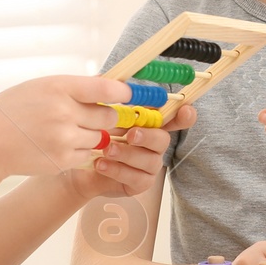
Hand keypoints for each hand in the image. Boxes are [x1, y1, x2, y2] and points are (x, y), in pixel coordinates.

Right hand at [0, 77, 167, 180]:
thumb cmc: (12, 109)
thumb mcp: (41, 86)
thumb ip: (74, 87)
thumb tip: (110, 85)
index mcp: (59, 87)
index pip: (106, 87)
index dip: (123, 92)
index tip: (129, 94)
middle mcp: (64, 112)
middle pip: (108, 115)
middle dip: (106, 116)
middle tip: (94, 115)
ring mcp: (64, 138)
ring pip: (100, 137)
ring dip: (92, 135)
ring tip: (67, 130)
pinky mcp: (63, 160)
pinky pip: (87, 155)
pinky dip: (80, 151)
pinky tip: (59, 144)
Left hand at [65, 105, 196, 201]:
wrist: (79, 168)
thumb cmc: (95, 137)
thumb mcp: (99, 116)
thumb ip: (108, 100)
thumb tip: (108, 80)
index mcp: (149, 125)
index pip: (175, 118)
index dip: (185, 115)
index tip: (186, 110)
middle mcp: (154, 145)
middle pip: (163, 139)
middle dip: (147, 136)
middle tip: (130, 134)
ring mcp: (150, 165)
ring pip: (149, 161)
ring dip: (127, 154)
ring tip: (107, 149)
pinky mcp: (140, 183)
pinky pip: (136, 178)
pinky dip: (117, 170)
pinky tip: (101, 164)